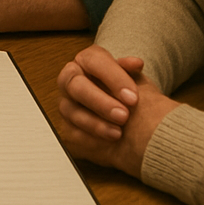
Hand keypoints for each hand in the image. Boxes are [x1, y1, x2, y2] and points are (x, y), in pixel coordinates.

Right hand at [57, 45, 177, 178]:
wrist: (133, 123)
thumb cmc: (130, 96)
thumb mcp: (136, 80)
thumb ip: (132, 71)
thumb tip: (136, 64)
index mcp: (87, 61)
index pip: (93, 60)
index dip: (113, 77)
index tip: (133, 97)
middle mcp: (72, 79)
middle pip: (76, 85)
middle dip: (100, 101)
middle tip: (124, 116)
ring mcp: (67, 103)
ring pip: (71, 111)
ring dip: (96, 123)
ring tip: (119, 133)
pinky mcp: (67, 127)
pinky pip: (72, 132)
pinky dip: (90, 139)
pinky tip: (107, 143)